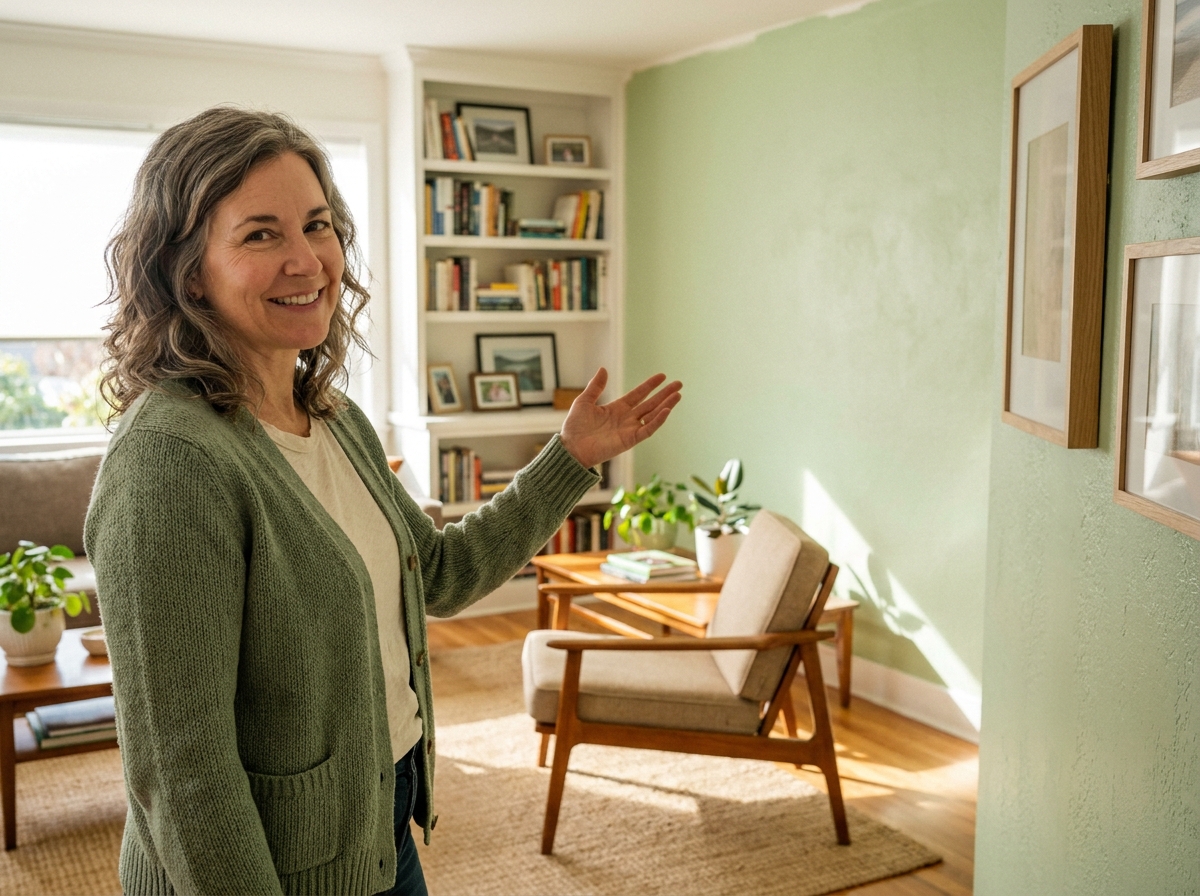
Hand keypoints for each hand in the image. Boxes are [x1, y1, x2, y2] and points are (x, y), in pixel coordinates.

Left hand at [560, 368, 681, 469]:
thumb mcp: (584, 401)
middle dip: (664, 394)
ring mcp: (630, 429)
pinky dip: (658, 420)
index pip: (638, 394)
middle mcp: (626, 418)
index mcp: (617, 408)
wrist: (571, 448)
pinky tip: (666, 410)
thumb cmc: (575, 427)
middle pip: (650, 403)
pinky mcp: (630, 440)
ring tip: (678, 395)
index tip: (662, 376)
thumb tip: (603, 369)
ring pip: (653, 415)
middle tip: (679, 384)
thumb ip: (596, 386)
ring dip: (666, 405)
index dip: (650, 385)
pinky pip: (648, 429)